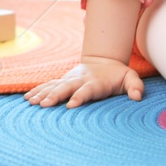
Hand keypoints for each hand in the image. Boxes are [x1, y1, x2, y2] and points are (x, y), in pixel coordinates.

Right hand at [24, 55, 143, 108]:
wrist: (104, 60)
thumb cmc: (118, 75)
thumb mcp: (130, 78)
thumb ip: (135, 86)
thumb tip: (137, 97)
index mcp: (95, 82)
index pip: (86, 90)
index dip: (79, 96)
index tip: (70, 105)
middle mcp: (80, 79)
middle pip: (65, 87)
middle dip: (55, 96)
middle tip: (44, 105)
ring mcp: (70, 79)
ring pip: (54, 86)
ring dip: (43, 93)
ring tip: (31, 102)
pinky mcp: (63, 81)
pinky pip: (49, 86)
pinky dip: (38, 91)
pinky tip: (28, 99)